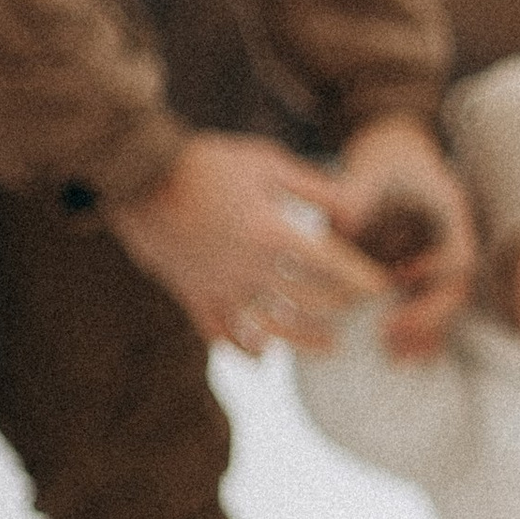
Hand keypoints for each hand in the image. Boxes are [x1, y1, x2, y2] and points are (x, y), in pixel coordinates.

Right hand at [107, 134, 386, 357]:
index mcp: (272, 233)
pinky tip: (263, 357)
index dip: (361, 279)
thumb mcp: (266, 162)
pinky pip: (218, 332)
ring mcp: (218, 286)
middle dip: (339, 308)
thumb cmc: (207, 161)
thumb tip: (353, 208)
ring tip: (330, 347)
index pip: (331, 266)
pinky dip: (241, 349)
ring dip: (303, 341)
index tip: (382, 288)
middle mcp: (248, 268)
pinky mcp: (190, 293)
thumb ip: (314, 188)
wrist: (137, 174)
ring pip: (269, 327)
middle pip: (307, 300)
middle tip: (362, 313)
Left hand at [329, 117, 475, 357]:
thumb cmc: (384, 158)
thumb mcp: (370, 168)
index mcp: (452, 213)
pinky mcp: (422, 275)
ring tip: (397, 360)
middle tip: (392, 336)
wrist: (395, 151)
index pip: (458, 255)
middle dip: (428, 317)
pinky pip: (426, 309)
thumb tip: (342, 225)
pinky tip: (400, 358)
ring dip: (424, 335)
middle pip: (456, 289)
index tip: (400, 281)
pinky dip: (417, 334)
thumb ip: (356, 195)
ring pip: (442, 306)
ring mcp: (440, 261)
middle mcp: (453, 243)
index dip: (434, 275)